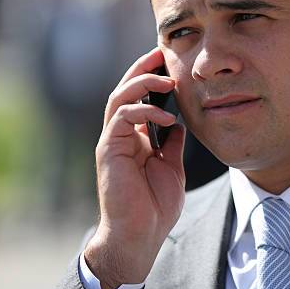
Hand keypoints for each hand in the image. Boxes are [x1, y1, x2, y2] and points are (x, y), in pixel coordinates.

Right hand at [84, 48, 185, 288]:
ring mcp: (113, 142)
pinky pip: (122, 118)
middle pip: (125, 91)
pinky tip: (167, 116)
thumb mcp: (171, 167)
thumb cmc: (155, 206)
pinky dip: (144, 110)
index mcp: (135, 138)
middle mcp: (121, 136)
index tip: (169, 64)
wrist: (140, 235)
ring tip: (167, 79)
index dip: (150, 79)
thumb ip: (172, 144)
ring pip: (119, 98)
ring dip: (142, 83)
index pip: (138, 99)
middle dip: (142, 69)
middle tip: (161, 53)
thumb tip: (180, 123)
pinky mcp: (109, 150)